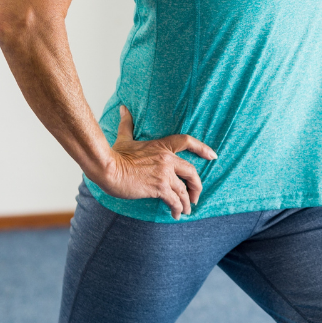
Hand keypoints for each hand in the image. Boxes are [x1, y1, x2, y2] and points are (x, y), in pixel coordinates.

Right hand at [96, 106, 216, 218]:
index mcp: (162, 146)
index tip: (213, 156)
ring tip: (186, 210)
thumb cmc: (114, 155)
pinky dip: (177, 208)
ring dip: (187, 202)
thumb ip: (127, 124)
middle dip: (197, 186)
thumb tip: (123, 108)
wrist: (108, 169)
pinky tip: (175, 214)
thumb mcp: (124, 138)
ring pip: (184, 190)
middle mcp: (167, 160)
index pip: (187, 142)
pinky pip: (175, 200)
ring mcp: (164, 174)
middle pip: (192, 172)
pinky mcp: (159, 188)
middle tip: (196, 196)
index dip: (203, 148)